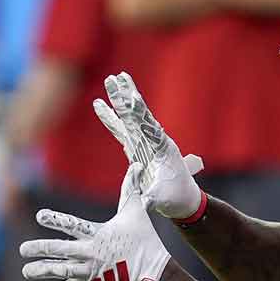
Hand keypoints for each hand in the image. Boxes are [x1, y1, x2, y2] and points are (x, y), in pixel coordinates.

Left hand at [20, 164, 172, 280]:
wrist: (155, 274)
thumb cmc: (146, 241)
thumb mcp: (137, 213)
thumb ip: (131, 189)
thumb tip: (136, 164)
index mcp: (98, 235)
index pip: (72, 225)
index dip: (55, 219)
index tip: (39, 216)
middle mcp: (91, 253)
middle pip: (60, 251)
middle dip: (40, 249)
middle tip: (23, 249)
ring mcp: (90, 272)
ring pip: (60, 272)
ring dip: (41, 271)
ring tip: (26, 271)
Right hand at [93, 72, 204, 218]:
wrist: (181, 200)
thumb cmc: (175, 199)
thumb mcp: (162, 199)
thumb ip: (151, 198)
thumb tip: (142, 202)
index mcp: (163, 147)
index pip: (149, 126)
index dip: (140, 113)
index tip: (132, 97)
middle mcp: (154, 139)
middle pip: (138, 113)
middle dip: (126, 96)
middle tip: (115, 77)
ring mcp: (144, 141)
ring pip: (129, 116)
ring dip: (119, 98)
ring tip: (111, 79)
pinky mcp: (136, 146)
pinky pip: (120, 128)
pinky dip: (109, 117)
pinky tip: (98, 104)